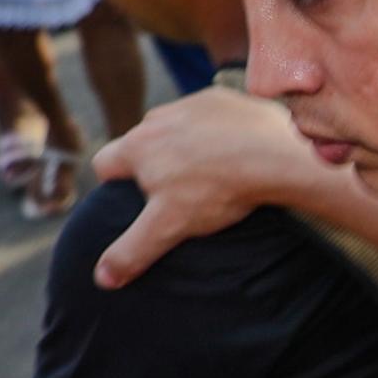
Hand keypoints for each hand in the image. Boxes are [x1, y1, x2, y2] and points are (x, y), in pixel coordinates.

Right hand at [91, 85, 326, 287]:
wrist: (275, 153)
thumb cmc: (219, 188)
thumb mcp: (170, 226)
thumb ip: (133, 250)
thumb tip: (102, 278)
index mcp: (137, 146)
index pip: (105, 164)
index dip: (113, 184)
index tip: (132, 199)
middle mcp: (157, 119)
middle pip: (139, 142)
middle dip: (148, 162)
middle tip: (174, 188)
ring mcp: (190, 104)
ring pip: (172, 126)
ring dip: (180, 143)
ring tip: (206, 169)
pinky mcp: (221, 99)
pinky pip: (207, 115)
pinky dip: (213, 130)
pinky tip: (232, 149)